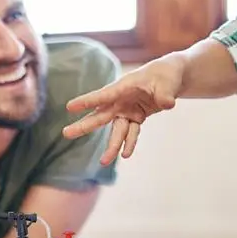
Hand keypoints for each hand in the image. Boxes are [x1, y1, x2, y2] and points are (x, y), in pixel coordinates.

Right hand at [62, 53, 185, 164]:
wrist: (170, 77)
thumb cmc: (165, 75)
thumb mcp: (168, 82)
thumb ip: (165, 94)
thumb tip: (167, 104)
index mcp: (123, 87)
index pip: (103, 95)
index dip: (87, 101)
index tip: (69, 107)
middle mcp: (121, 101)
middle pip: (100, 116)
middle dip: (84, 126)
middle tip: (66, 133)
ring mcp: (127, 110)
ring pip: (116, 130)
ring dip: (111, 146)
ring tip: (104, 162)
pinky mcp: (136, 118)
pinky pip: (131, 133)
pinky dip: (130, 143)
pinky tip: (126, 154)